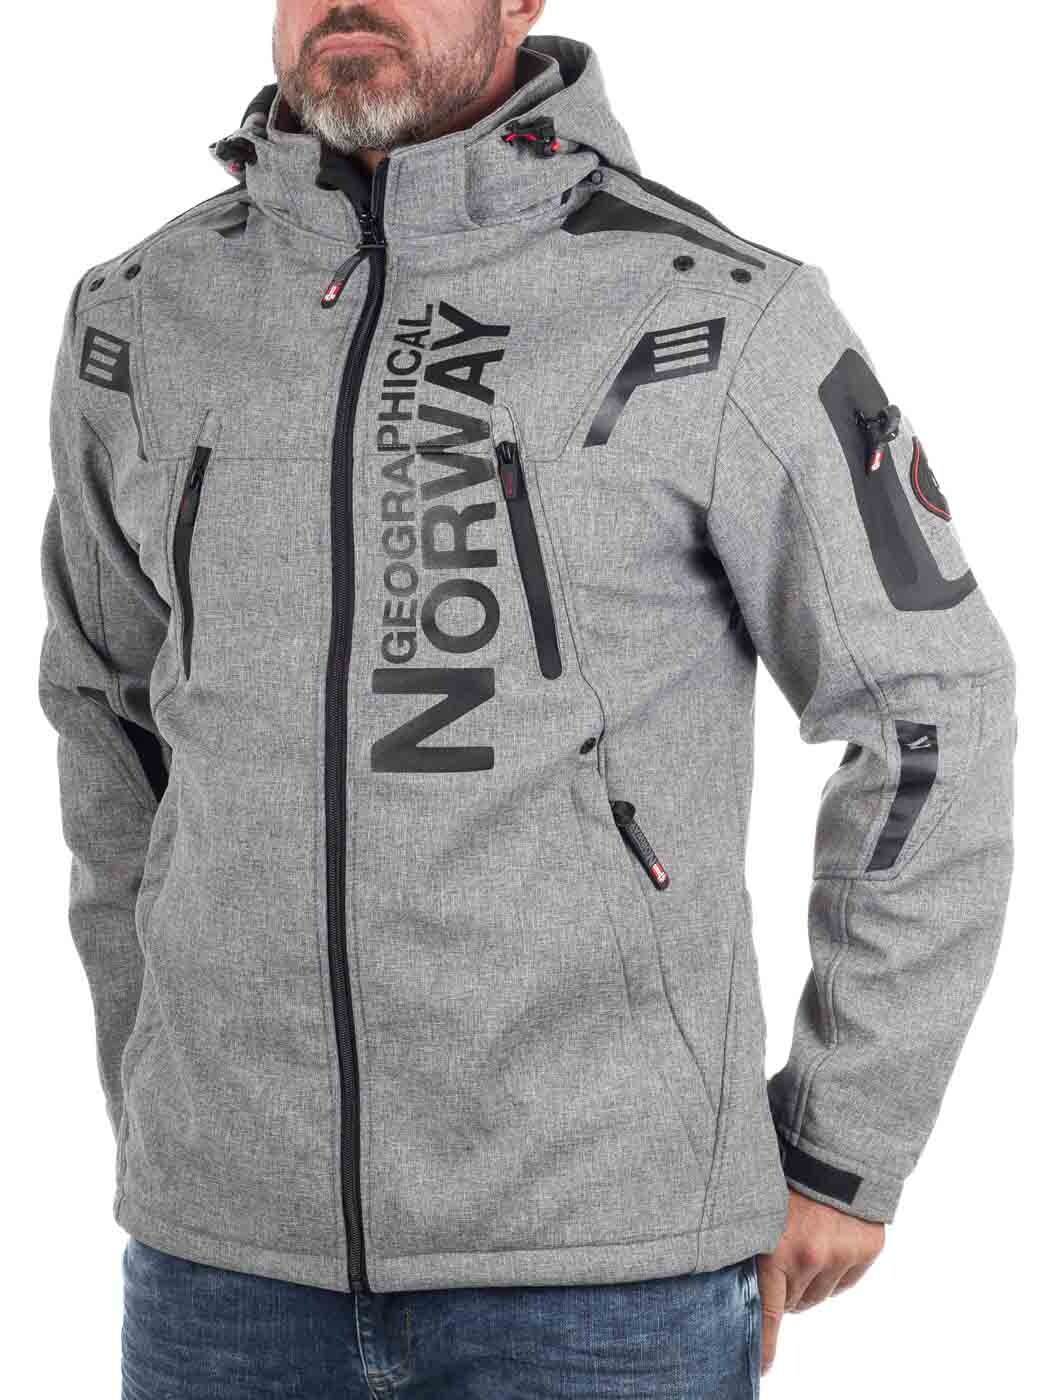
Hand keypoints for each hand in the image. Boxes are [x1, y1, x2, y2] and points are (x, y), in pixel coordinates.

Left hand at [756, 1187, 884, 1375]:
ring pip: (818, 1294)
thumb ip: (752, 1248)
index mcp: (775, 1249)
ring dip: (810, 1279)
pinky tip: (827, 1241)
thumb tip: (743, 1288)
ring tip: (804, 1242)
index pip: (769, 1312)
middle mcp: (810, 1258)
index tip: (761, 1367)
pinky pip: (844, 1281)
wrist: (829, 1149)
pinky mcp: (866, 1250)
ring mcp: (840, 1255)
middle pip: (793, 1302)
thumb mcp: (756, 1210)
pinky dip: (835, 1270)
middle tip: (781, 1254)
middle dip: (785, 1287)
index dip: (765, 1343)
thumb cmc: (783, 1175)